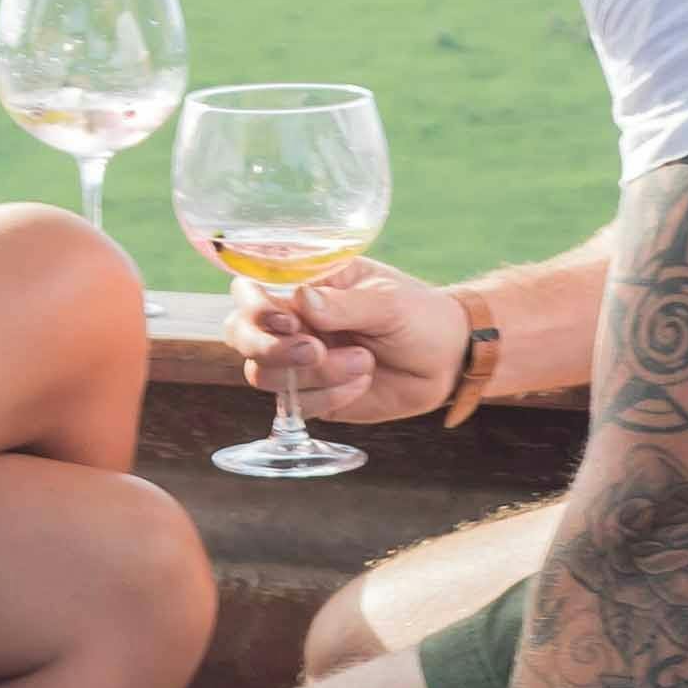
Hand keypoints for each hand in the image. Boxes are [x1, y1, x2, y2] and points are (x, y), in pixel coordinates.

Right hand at [238, 262, 472, 425]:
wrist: (447, 361)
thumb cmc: (420, 317)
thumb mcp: (389, 302)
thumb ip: (344, 304)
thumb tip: (301, 299)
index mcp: (306, 283)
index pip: (251, 287)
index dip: (255, 306)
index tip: (289, 320)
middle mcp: (293, 320)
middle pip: (239, 332)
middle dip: (269, 347)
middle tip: (314, 351)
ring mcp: (298, 359)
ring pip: (264, 373)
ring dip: (314, 374)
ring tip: (363, 363)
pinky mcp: (311, 394)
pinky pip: (295, 403)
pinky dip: (328, 397)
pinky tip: (362, 381)